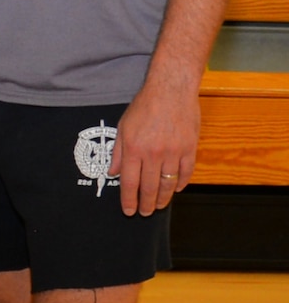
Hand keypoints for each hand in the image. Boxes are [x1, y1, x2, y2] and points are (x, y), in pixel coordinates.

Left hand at [112, 76, 198, 216]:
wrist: (171, 89)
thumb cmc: (144, 106)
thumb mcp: (123, 127)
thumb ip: (118, 152)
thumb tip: (113, 173)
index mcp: (134, 149)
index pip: (130, 183)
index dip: (128, 200)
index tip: (128, 211)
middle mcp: (153, 154)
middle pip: (149, 187)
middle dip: (146, 204)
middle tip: (144, 212)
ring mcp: (173, 152)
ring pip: (168, 184)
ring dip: (163, 198)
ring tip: (159, 206)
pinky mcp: (189, 147)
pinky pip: (186, 172)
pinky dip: (181, 183)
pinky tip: (176, 189)